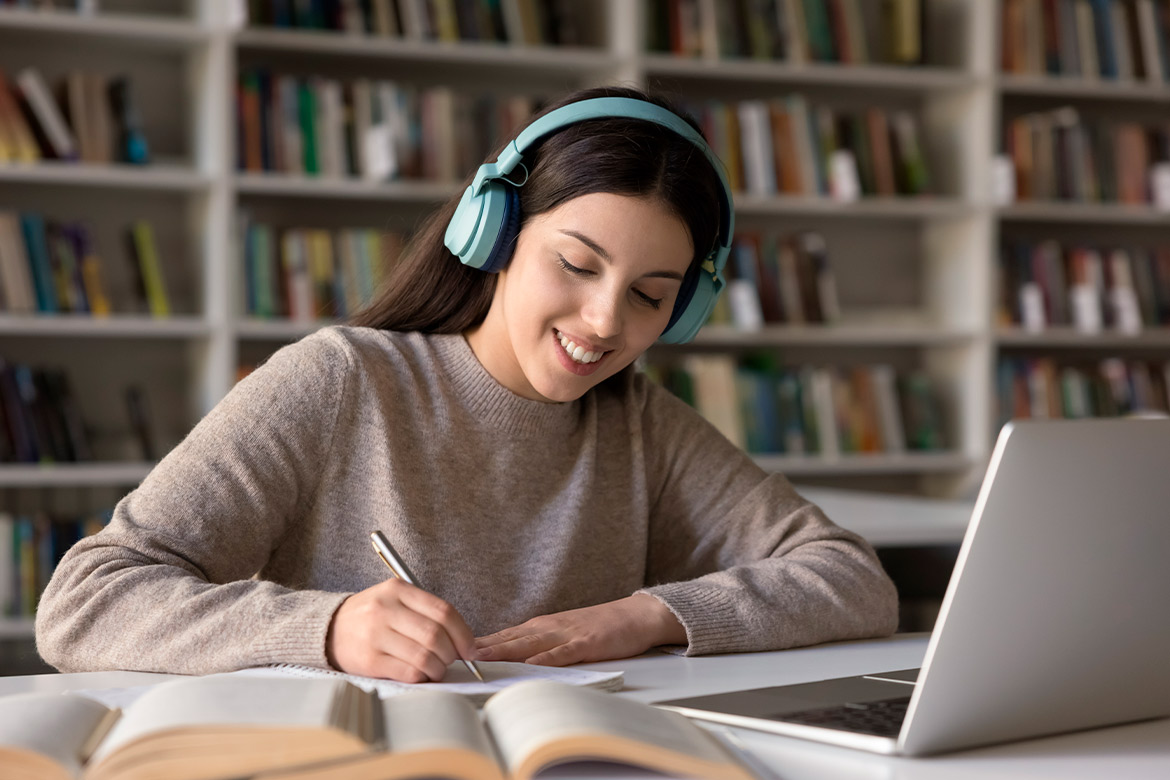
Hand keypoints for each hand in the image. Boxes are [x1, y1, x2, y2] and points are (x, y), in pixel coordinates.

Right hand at [326, 579, 476, 682]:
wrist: (329, 629)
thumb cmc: (371, 616)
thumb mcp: (395, 599)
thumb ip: (425, 613)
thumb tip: (463, 640)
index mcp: (398, 589)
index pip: (443, 611)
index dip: (464, 633)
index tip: (471, 649)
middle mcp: (386, 609)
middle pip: (436, 635)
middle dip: (452, 653)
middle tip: (452, 660)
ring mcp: (376, 635)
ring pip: (424, 656)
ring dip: (438, 668)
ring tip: (436, 669)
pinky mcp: (369, 660)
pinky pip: (408, 672)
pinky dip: (422, 677)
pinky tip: (421, 675)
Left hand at [474, 594, 685, 665]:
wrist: (635, 616)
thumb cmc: (599, 627)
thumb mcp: (562, 633)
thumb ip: (537, 644)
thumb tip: (508, 657)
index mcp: (541, 626)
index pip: (504, 635)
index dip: (478, 644)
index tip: (452, 651)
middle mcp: (549, 627)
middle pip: (510, 638)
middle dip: (482, 648)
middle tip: (455, 655)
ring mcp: (567, 634)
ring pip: (531, 644)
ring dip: (505, 651)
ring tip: (482, 659)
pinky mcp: (587, 642)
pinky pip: (564, 652)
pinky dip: (547, 658)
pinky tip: (532, 664)